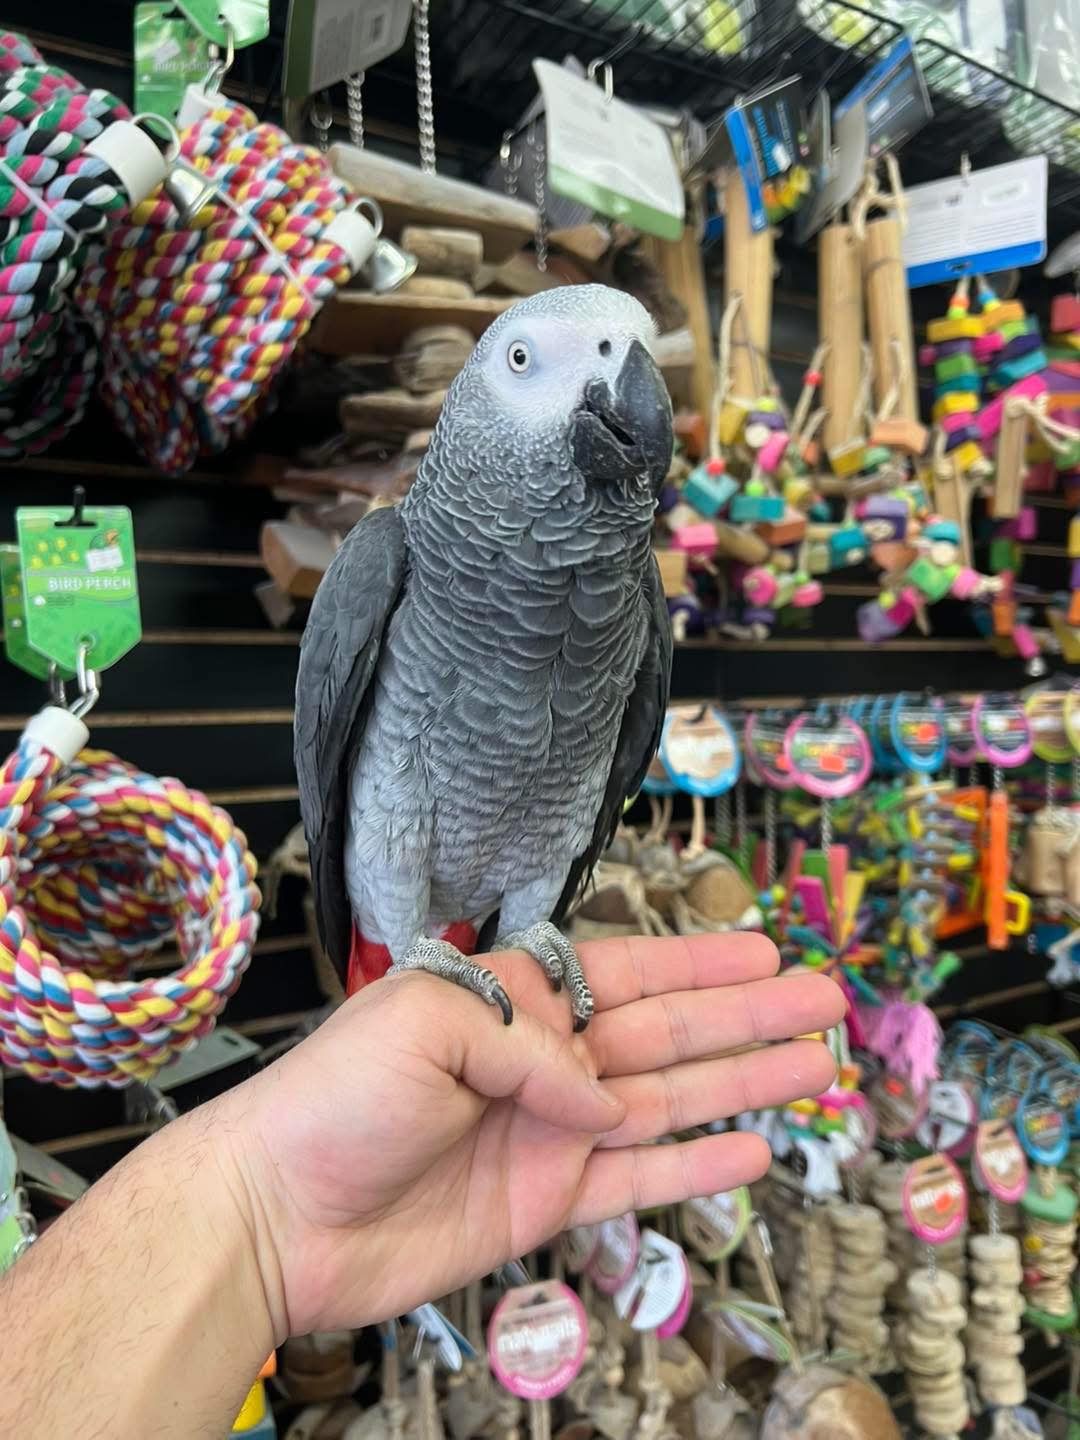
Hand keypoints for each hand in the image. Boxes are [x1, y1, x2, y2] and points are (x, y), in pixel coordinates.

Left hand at [224, 933, 844, 1338]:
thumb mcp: (422, 1024)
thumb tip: (602, 1094)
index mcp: (513, 1001)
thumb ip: (529, 1043)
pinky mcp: (546, 1200)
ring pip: (672, 1100)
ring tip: (817, 1068)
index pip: (626, 972)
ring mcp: (551, 1132)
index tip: (766, 947)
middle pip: (669, 1032)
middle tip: (826, 1001)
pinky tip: (752, 1148)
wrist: (280, 1213)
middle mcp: (544, 1061)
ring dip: (745, 1082)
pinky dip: (697, 1164)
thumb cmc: (333, 1100)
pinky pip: (640, 1178)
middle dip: (748, 1014)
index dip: (699, 961)